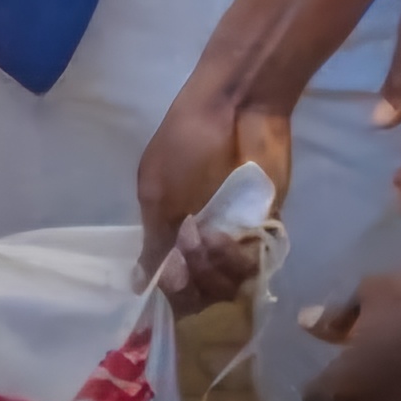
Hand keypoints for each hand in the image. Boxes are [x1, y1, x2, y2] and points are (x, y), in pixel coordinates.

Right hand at [134, 76, 291, 310]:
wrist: (236, 108)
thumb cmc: (186, 144)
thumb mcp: (157, 191)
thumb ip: (153, 242)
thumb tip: (136, 285)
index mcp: (171, 232)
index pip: (171, 284)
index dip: (170, 289)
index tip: (170, 275)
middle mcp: (201, 242)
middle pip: (199, 292)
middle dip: (191, 277)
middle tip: (188, 243)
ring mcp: (234, 237)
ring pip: (226, 284)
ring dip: (213, 267)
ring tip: (209, 235)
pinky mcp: (264, 230)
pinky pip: (253, 267)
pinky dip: (237, 258)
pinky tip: (228, 236)